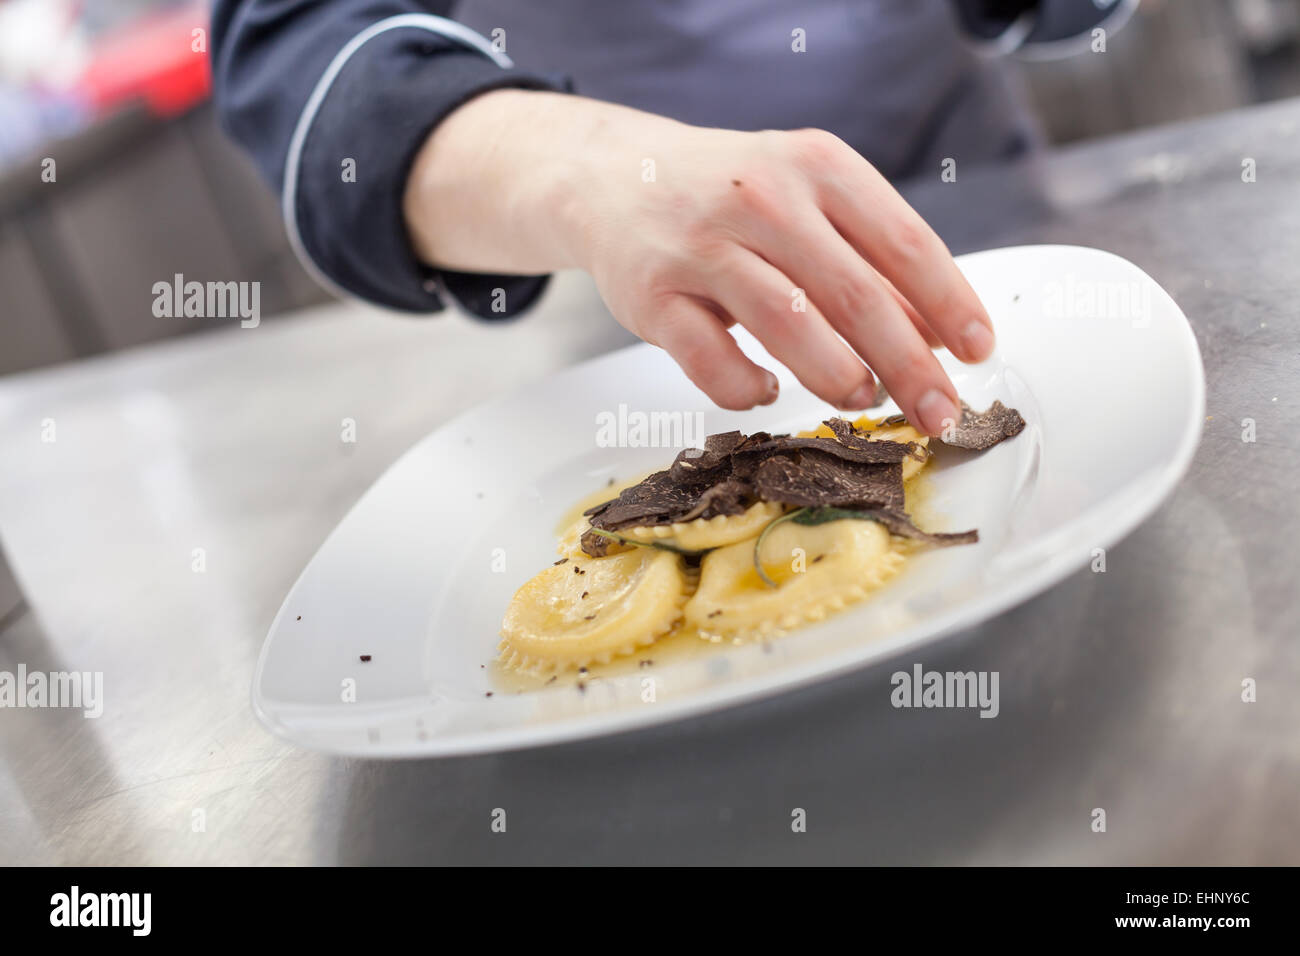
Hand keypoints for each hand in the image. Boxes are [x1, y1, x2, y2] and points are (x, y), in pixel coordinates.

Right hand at [405, 92, 993, 434]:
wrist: (617, 179)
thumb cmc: (730, 196)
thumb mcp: (806, 197)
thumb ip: (866, 255)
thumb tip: (936, 336)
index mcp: (817, 166)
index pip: (904, 242)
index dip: (949, 304)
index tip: (978, 352)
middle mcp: (764, 198)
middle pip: (857, 295)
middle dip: (910, 365)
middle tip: (939, 411)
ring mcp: (703, 246)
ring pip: (790, 325)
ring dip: (837, 375)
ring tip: (861, 397)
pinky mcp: (654, 295)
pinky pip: (712, 360)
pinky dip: (748, 388)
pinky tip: (765, 390)